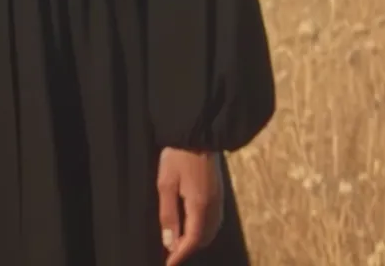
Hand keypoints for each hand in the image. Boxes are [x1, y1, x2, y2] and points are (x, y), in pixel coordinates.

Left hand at [157, 147, 222, 263]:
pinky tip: (192, 224)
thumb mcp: (166, 183)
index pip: (193, 241)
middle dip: (188, 248)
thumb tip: (169, 242)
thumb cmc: (178, 155)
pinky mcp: (218, 191)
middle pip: (204, 239)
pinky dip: (203, 228)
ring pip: (211, 230)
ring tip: (179, 240)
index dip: (180, 255)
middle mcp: (213, 206)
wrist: (197, 131)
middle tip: (171, 252)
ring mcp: (218, 199)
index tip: (168, 264)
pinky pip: (214, 220)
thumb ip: (168, 214)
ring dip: (196, 239)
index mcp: (200, 205)